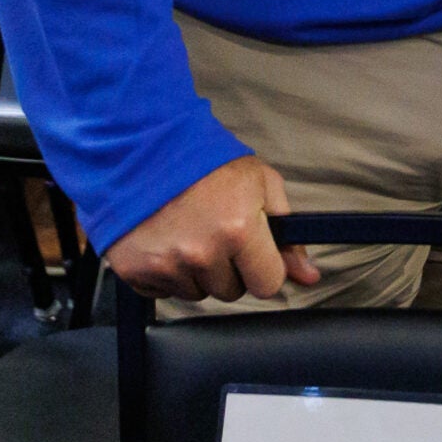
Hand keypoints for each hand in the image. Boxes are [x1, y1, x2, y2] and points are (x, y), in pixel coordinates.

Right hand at [102, 155, 319, 302]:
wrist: (146, 148)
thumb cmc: (207, 163)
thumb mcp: (262, 184)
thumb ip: (288, 235)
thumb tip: (307, 276)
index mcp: (239, 230)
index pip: (267, 284)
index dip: (265, 269)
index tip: (256, 255)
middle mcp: (202, 253)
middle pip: (230, 291)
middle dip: (229, 268)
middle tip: (217, 233)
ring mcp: (165, 264)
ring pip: (196, 293)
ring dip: (197, 272)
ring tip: (189, 232)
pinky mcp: (134, 271)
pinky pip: (163, 292)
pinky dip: (166, 273)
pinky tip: (166, 241)